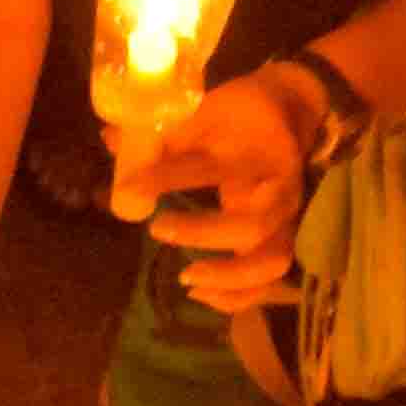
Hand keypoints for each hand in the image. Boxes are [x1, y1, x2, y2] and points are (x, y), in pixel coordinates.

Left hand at [137, 65, 335, 313]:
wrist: (293, 109)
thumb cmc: (240, 114)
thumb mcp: (204, 111)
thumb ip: (163, 132)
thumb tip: (111, 139)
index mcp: (253, 152)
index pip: (208, 170)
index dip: (165, 180)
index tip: (129, 188)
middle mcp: (276, 191)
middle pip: (252, 225)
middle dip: (202, 234)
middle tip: (158, 230)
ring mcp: (286, 220)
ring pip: (270, 260)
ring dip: (228, 277)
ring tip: (187, 279)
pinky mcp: (284, 240)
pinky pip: (269, 281)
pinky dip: (238, 296)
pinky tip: (201, 294)